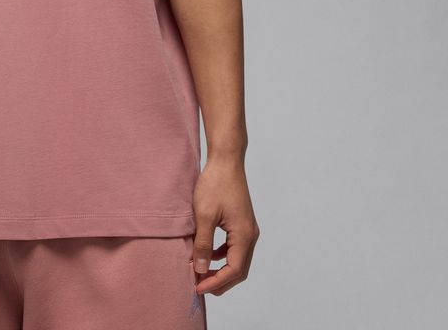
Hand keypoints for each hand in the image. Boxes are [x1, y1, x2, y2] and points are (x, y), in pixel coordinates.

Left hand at [191, 155, 259, 296]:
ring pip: (237, 259)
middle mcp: (250, 235)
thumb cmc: (215, 184)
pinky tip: (209, 254)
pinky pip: (235, 248)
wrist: (226, 160)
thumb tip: (201, 270)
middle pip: (238, 269)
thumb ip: (203, 244)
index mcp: (244, 235)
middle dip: (220, 280)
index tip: (197, 287)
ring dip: (221, 269)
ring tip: (201, 273)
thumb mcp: (204, 215)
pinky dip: (223, 256)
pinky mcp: (242, 222)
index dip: (216, 282)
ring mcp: (248, 228)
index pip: (233, 270)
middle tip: (199, 285)